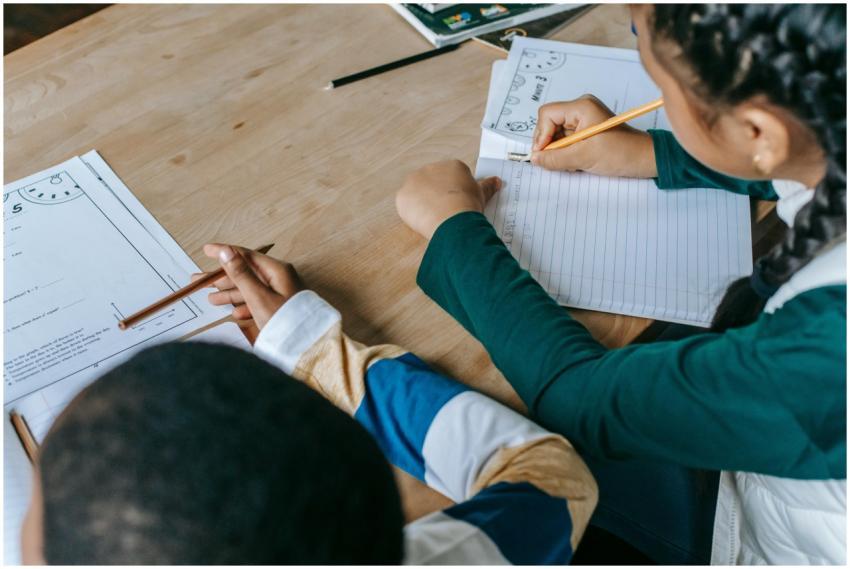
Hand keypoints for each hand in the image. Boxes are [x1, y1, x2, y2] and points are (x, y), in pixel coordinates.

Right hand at [195, 244, 303, 340]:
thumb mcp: (258, 296)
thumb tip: (226, 251)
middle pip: (246, 274)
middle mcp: (280, 280)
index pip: (246, 256)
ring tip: (211, 300)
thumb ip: (240, 274)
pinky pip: (259, 304)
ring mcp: (282, 295)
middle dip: (221, 278)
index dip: (225, 252)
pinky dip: (245, 307)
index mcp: (277, 271)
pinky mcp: (282, 310)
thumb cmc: (285, 321)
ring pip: (251, 290)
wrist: (308, 347)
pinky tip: (234, 314)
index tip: (206, 250)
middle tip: (199, 280)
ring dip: (230, 294)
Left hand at [395, 159, 501, 239]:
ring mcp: (414, 181)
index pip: (452, 176)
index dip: (455, 192)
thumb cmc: (468, 204)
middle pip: (433, 182)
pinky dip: (412, 212)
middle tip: (446, 212)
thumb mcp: (481, 194)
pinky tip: (423, 221)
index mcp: (451, 165)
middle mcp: (431, 168)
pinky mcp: (403, 195)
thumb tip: (497, 181)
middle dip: (438, 195)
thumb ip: (487, 186)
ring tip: (435, 218)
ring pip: (418, 193)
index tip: (458, 203)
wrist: (451, 217)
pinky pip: (406, 204)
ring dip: (424, 203)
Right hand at [531, 95, 656, 177]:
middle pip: (549, 124)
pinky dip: (566, 153)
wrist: (644, 159)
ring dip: (558, 151)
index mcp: (581, 107)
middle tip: (556, 161)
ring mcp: (583, 119)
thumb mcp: (584, 157)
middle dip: (550, 144)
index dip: (541, 135)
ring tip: (572, 162)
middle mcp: (580, 109)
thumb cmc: (622, 152)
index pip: (547, 114)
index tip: (543, 154)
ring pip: (556, 134)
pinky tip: (576, 161)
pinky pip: (565, 140)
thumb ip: (555, 158)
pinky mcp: (586, 130)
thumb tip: (535, 159)